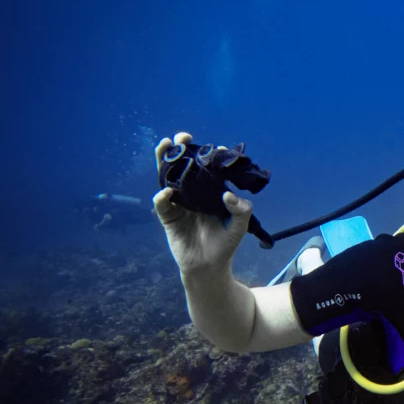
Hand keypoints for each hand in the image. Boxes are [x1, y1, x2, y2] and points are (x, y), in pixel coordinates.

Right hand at [153, 132, 252, 276]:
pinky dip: (162, 197)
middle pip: (183, 167)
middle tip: (182, 137)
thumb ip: (242, 210)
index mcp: (210, 192)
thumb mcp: (240, 226)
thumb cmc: (226, 244)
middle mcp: (193, 194)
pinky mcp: (168, 217)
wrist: (209, 266)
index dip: (208, 156)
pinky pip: (162, 204)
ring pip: (167, 178)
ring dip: (164, 162)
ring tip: (164, 146)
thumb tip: (228, 193)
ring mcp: (179, 204)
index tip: (214, 147)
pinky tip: (167, 192)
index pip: (207, 169)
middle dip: (181, 150)